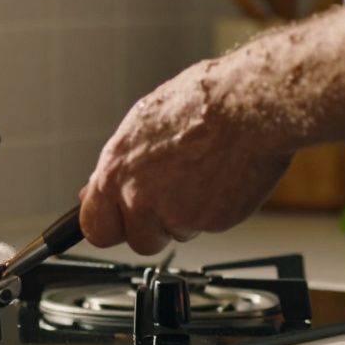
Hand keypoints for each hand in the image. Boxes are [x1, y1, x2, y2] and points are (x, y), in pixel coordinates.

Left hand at [79, 58, 295, 254]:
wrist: (249, 106)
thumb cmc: (200, 104)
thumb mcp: (140, 126)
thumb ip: (119, 167)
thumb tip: (97, 188)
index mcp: (115, 173)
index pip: (94, 227)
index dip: (110, 225)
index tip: (118, 222)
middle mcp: (139, 198)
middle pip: (137, 241)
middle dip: (150, 229)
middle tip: (167, 200)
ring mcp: (176, 214)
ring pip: (175, 234)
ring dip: (185, 218)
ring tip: (200, 177)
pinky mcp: (211, 222)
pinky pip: (207, 227)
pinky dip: (213, 211)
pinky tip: (219, 179)